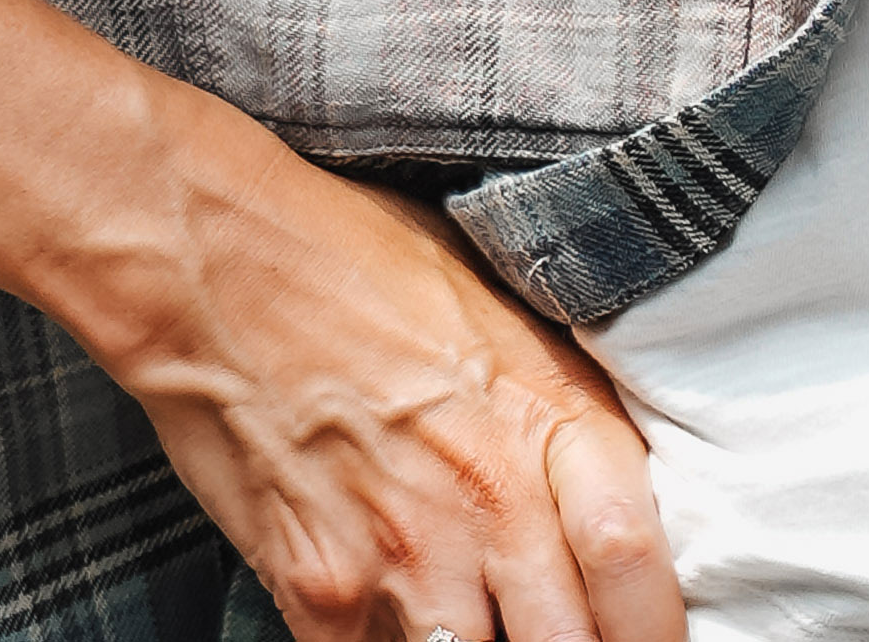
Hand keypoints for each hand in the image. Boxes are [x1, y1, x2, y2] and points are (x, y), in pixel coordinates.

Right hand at [110, 133, 681, 641]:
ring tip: (473, 618)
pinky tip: (397, 621)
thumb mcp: (501, 308)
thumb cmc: (356, 264)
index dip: (659, 626)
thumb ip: (563, 409)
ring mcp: (403, 558)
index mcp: (550, 419)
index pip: (638, 565)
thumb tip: (622, 482)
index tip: (652, 635)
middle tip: (558, 630)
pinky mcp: (318, 591)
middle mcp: (488, 502)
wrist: (210, 266)